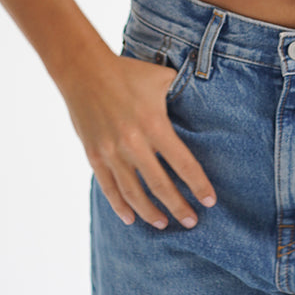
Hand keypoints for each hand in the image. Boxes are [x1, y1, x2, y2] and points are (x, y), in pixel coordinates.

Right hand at [61, 52, 216, 230]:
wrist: (84, 70)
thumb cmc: (128, 73)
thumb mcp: (161, 78)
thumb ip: (181, 93)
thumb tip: (204, 98)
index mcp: (154, 125)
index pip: (183, 164)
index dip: (198, 185)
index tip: (209, 201)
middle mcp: (133, 144)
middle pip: (160, 186)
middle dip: (179, 207)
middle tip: (192, 222)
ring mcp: (111, 153)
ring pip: (134, 194)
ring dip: (151, 213)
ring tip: (164, 224)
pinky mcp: (94, 156)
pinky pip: (108, 188)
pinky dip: (120, 206)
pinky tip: (131, 218)